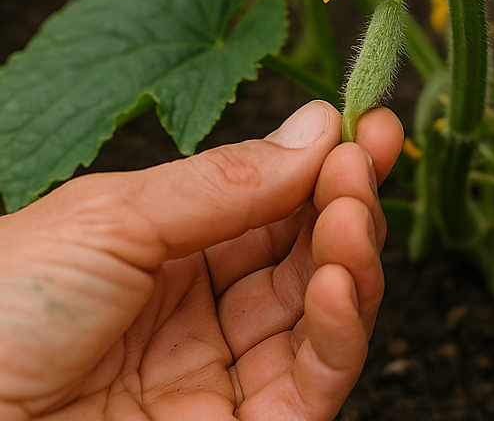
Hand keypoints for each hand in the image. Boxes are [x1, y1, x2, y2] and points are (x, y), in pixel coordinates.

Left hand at [0, 102, 402, 420]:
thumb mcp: (112, 217)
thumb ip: (226, 181)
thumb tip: (316, 127)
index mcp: (165, 252)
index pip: (270, 204)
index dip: (322, 164)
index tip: (366, 123)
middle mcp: (201, 312)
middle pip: (304, 255)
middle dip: (344, 201)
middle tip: (367, 157)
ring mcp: (220, 378)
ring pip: (321, 315)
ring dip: (353, 259)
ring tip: (351, 214)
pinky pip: (311, 384)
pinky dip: (342, 332)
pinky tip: (341, 283)